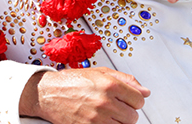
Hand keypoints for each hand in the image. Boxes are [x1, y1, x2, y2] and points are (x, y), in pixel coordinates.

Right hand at [20, 67, 149, 123]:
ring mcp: (98, 118)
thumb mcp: (98, 73)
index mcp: (110, 85)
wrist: (47, 93)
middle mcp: (105, 102)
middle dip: (125, 112)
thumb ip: (124, 80)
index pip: (139, 100)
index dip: (133, 100)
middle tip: (113, 106)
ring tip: (104, 112)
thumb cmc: (70, 81)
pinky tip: (99, 119)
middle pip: (133, 116)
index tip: (125, 99)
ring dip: (117, 121)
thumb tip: (145, 91)